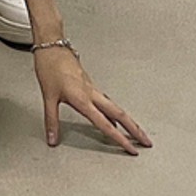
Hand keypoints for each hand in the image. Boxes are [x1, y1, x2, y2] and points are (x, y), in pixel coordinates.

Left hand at [33, 46, 152, 154]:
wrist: (51, 45)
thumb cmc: (49, 66)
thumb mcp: (48, 96)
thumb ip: (51, 120)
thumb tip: (52, 138)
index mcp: (83, 99)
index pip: (105, 124)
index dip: (120, 139)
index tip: (132, 150)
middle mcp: (91, 94)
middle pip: (119, 114)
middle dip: (135, 130)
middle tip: (147, 142)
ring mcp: (92, 88)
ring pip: (114, 106)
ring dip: (128, 120)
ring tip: (136, 132)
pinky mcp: (89, 83)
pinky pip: (106, 101)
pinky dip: (114, 112)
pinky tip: (112, 117)